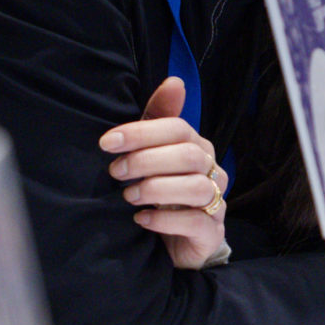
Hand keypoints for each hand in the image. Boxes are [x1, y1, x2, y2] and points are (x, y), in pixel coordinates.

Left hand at [102, 76, 229, 267]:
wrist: (172, 243)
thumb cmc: (160, 191)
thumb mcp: (153, 153)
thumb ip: (159, 119)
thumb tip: (176, 81)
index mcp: (198, 147)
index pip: (177, 128)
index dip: (142, 133)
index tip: (107, 143)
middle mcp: (212, 171)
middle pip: (187, 155)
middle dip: (146, 161)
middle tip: (115, 172)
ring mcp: (216, 202)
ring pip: (196, 187)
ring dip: (156, 189)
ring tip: (129, 197)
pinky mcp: (212, 232)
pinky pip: (197, 222)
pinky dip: (166, 220)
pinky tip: (142, 220)